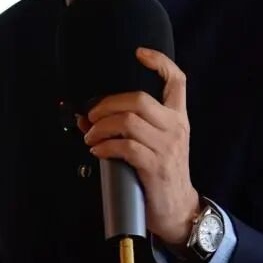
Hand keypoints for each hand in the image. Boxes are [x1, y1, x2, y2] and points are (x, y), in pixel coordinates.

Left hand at [80, 47, 199, 247]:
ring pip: (128, 122)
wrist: (178, 210)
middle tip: (91, 116)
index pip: (177, 80)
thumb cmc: (161, 173)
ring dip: (101, 127)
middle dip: (107, 104)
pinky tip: (97, 151)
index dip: (159, 62)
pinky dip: (105, 146)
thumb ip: (126, 127)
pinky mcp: (155, 167)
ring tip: (90, 137)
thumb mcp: (152, 145)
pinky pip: (125, 147)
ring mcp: (167, 147)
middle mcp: (175, 127)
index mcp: (178, 117)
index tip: (139, 53)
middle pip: (139, 99)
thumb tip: (84, 116)